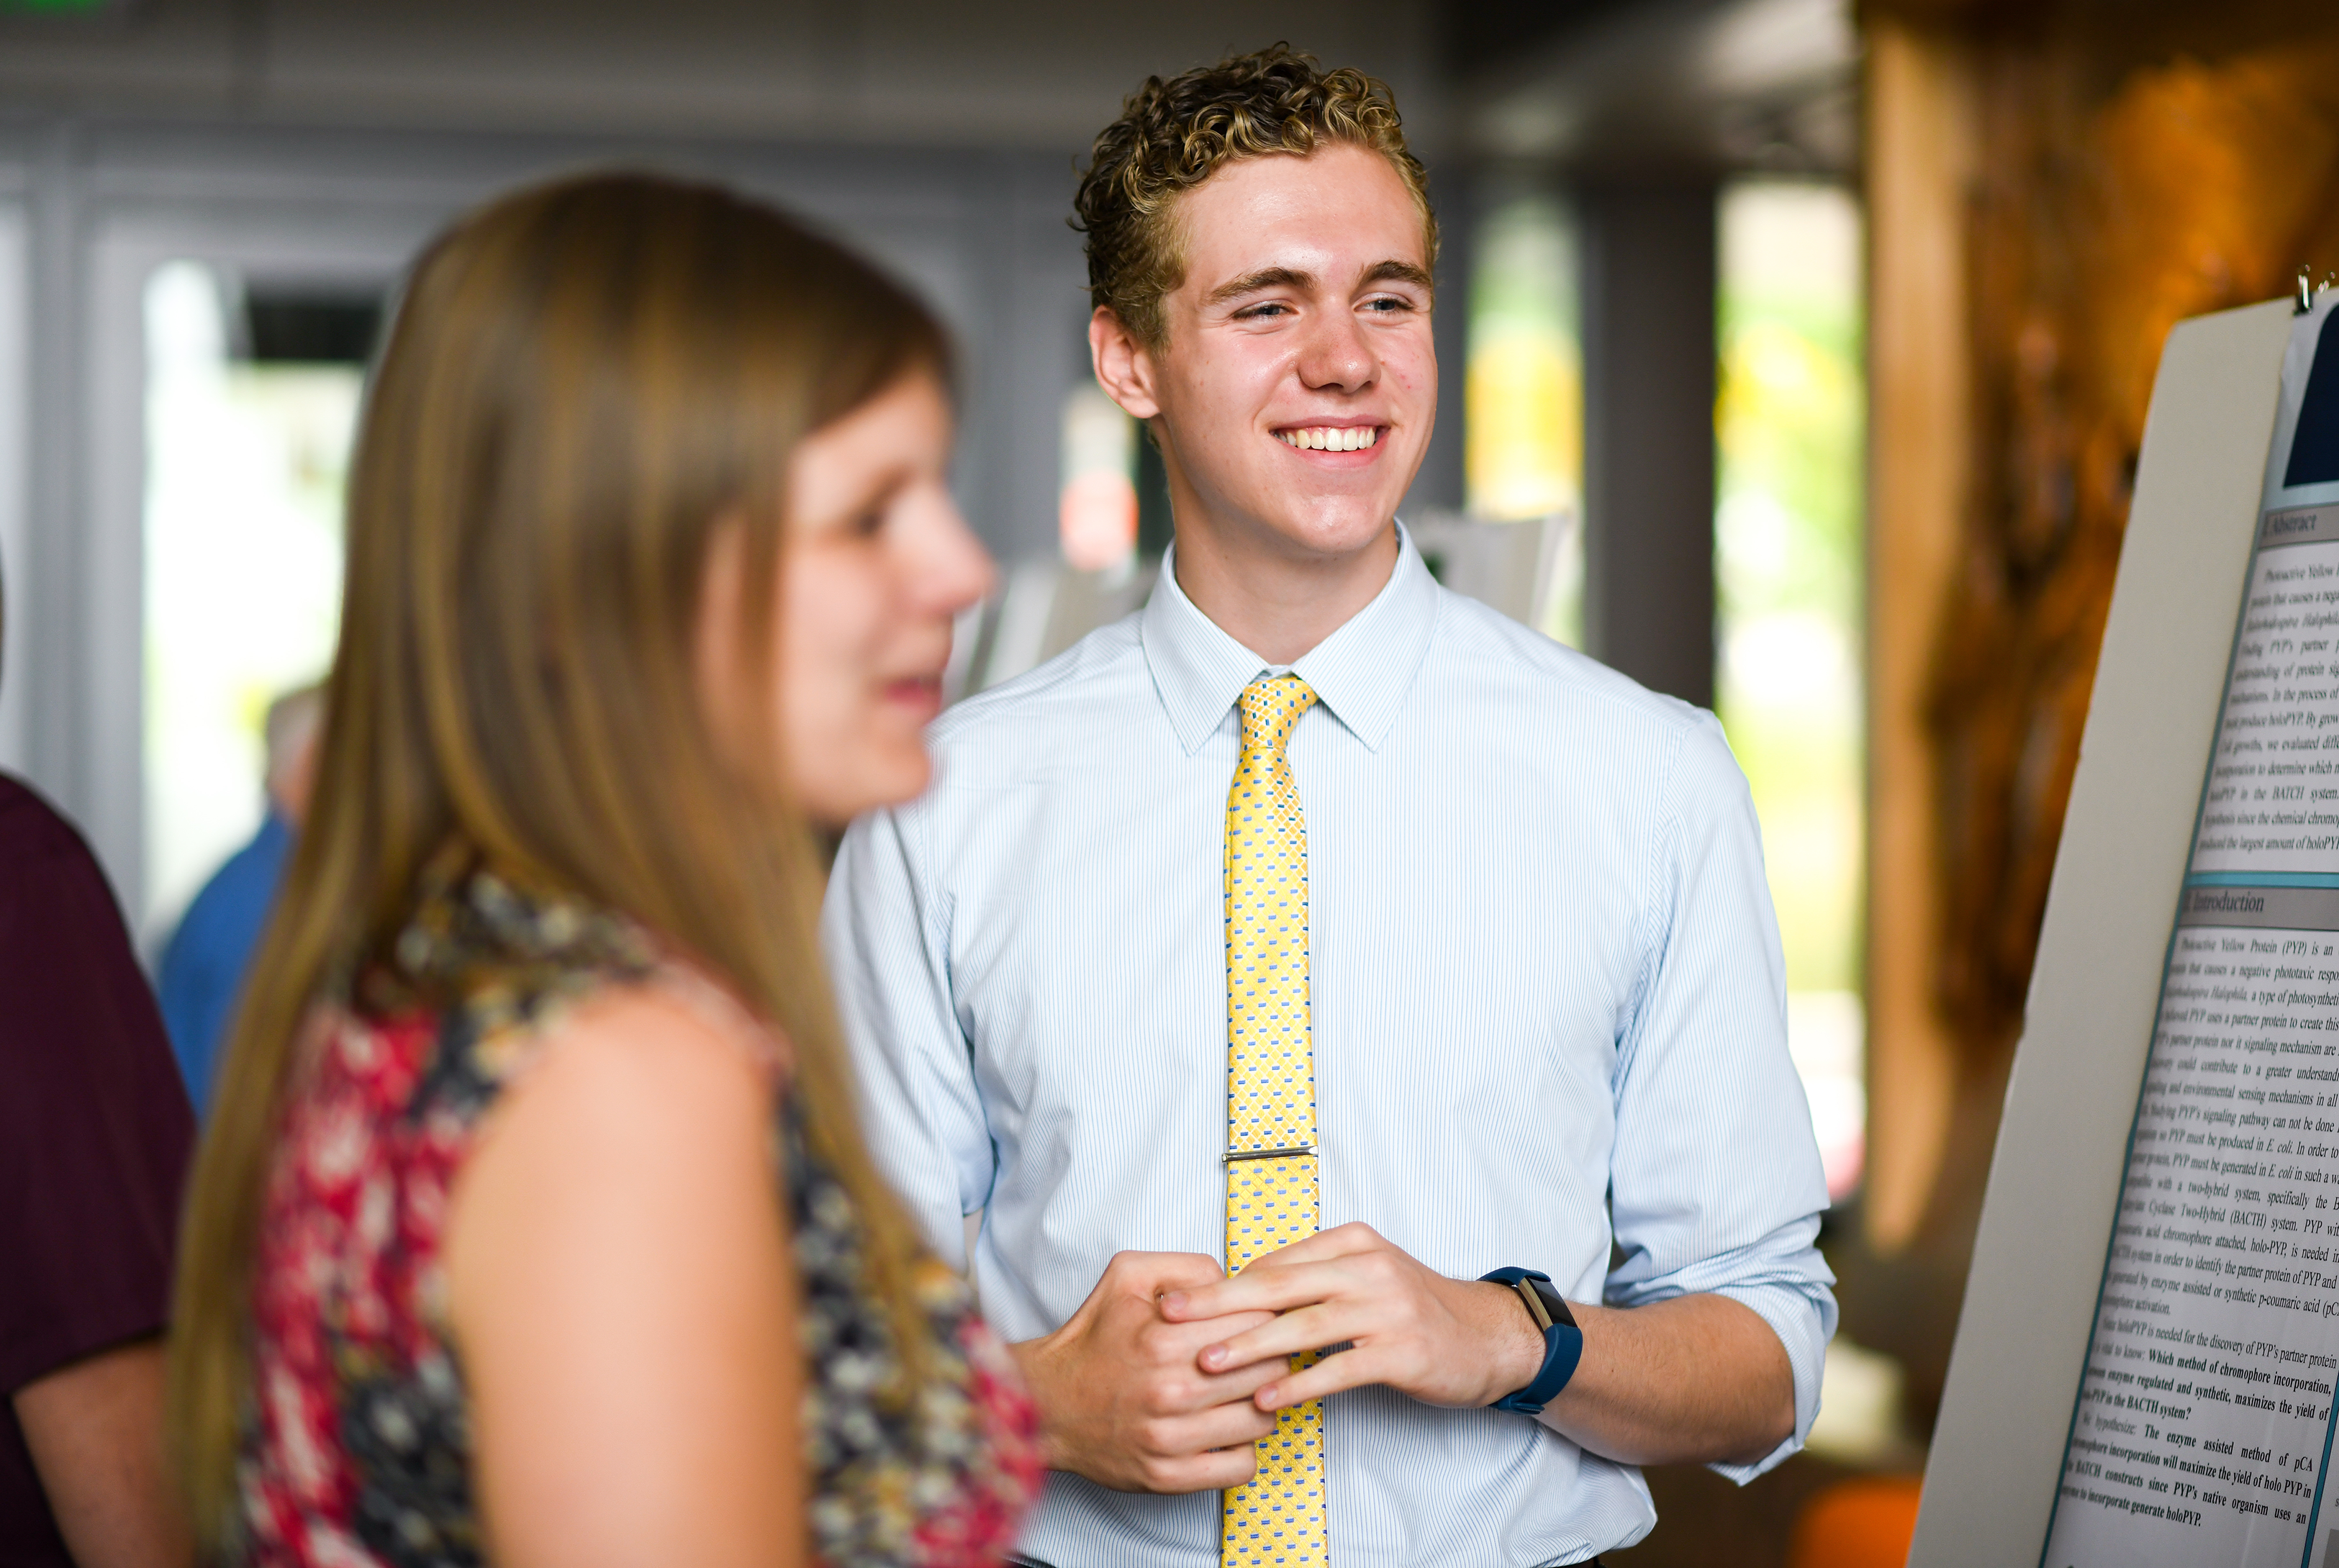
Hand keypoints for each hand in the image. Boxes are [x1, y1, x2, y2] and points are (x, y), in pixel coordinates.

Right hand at [1007, 1251, 1280, 1493]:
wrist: (1044, 1402)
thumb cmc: (1092, 1338)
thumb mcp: (1128, 1275)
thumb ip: (1187, 1268)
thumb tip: (1234, 1284)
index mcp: (1163, 1337)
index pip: (1256, 1323)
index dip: (1264, 1318)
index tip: (1258, 1323)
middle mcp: (1168, 1390)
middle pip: (1266, 1371)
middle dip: (1269, 1358)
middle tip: (1255, 1357)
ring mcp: (1168, 1439)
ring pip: (1260, 1419)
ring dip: (1260, 1404)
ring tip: (1242, 1393)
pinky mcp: (1166, 1477)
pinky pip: (1241, 1467)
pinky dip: (1244, 1449)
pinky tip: (1227, 1431)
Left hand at [1158, 1222, 1546, 1414]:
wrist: (1487, 1336)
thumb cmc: (1415, 1308)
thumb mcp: (1364, 1274)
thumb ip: (1311, 1276)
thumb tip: (1242, 1288)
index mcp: (1351, 1242)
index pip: (1274, 1262)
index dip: (1222, 1282)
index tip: (1178, 1298)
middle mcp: (1367, 1267)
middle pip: (1279, 1284)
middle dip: (1219, 1302)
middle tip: (1172, 1318)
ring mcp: (1387, 1307)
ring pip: (1304, 1325)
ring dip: (1250, 1346)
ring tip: (1208, 1363)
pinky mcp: (1402, 1350)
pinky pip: (1340, 1369)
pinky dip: (1300, 1384)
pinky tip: (1268, 1399)